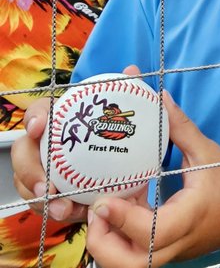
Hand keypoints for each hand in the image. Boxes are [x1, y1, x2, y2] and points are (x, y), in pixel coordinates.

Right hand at [11, 65, 141, 222]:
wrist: (118, 164)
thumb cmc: (112, 131)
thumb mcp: (121, 113)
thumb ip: (125, 91)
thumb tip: (132, 70)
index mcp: (59, 120)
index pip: (39, 113)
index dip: (35, 118)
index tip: (40, 127)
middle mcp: (45, 145)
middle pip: (23, 153)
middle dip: (29, 171)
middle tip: (48, 187)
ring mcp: (43, 171)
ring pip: (28, 184)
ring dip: (41, 199)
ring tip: (63, 208)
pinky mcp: (50, 194)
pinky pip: (44, 205)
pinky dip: (57, 210)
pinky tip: (73, 214)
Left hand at [86, 92, 219, 267]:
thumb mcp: (207, 152)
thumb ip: (180, 126)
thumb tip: (159, 97)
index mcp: (189, 218)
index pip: (152, 234)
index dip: (123, 220)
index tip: (104, 200)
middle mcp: (177, 242)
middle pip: (131, 265)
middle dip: (103, 244)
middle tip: (96, 210)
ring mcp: (170, 252)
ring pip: (129, 265)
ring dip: (108, 242)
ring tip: (104, 207)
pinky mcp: (166, 251)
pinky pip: (135, 253)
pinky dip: (119, 235)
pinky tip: (122, 204)